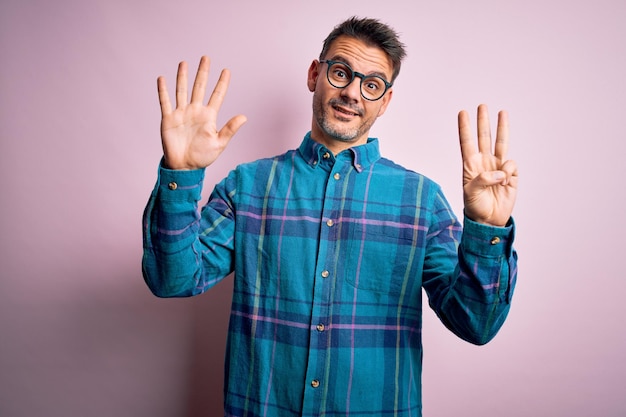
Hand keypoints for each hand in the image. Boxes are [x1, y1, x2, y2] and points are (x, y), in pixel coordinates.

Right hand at [157, 56, 246, 169]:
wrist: (184, 167)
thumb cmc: (202, 157)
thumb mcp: (219, 143)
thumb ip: (230, 129)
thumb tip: (244, 117)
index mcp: (208, 116)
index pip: (217, 96)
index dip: (222, 83)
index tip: (227, 71)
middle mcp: (195, 111)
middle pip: (199, 87)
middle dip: (203, 73)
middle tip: (206, 58)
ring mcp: (181, 114)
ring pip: (182, 91)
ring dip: (183, 77)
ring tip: (184, 63)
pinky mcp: (168, 119)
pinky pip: (165, 102)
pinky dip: (163, 91)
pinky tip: (162, 79)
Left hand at [458, 104, 517, 226]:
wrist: (489, 220)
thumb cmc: (475, 206)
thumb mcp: (471, 193)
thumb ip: (483, 179)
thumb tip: (500, 170)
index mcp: (470, 165)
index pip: (467, 142)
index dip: (465, 128)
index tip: (463, 113)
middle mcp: (484, 162)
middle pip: (484, 137)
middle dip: (483, 122)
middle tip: (482, 106)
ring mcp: (498, 167)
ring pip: (500, 143)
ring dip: (501, 128)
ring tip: (502, 112)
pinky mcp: (511, 175)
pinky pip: (511, 165)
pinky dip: (509, 171)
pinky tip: (505, 181)